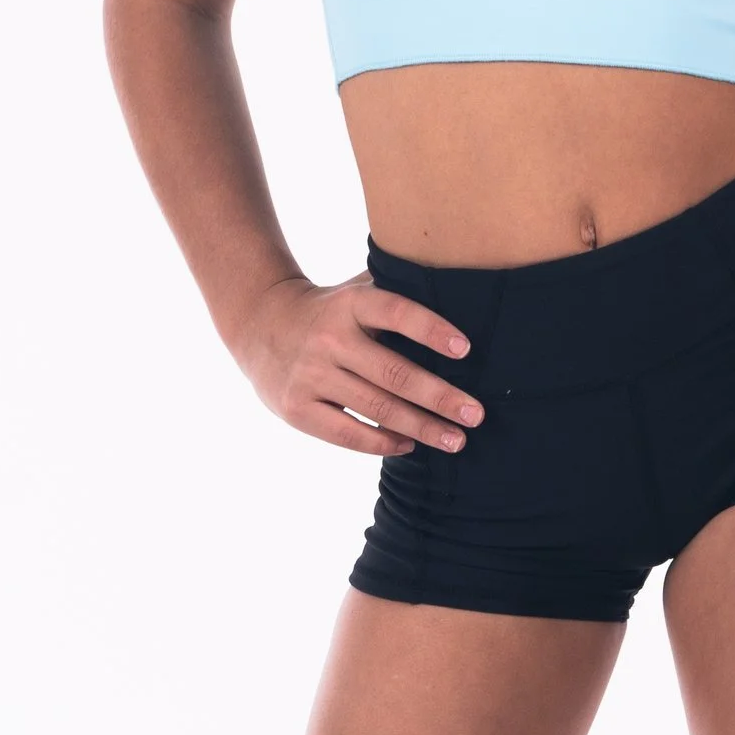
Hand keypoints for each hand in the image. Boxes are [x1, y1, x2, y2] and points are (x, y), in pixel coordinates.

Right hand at [233, 274, 484, 459]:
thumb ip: (397, 290)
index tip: (466, 350)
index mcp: (350, 304)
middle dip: (440, 398)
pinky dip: (383, 443)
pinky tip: (410, 445)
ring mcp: (310, 376)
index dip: (432, 330)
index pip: (397, 313)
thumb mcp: (355, 289)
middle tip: (475, 414)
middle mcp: (330, 339)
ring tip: (455, 440)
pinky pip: (348, 434)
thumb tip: (461, 293)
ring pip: (377, 408)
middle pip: (394, 373)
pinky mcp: (297, 408)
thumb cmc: (329, 310)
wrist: (258, 323)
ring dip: (422, 428)